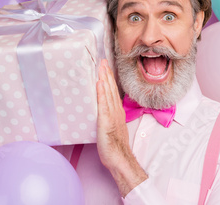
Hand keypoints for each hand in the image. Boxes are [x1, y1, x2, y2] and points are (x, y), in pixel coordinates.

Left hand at [96, 59, 147, 196]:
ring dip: (104, 79)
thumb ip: (110, 117)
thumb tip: (105, 110)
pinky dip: (102, 93)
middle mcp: (116, 110)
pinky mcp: (106, 121)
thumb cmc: (115, 146)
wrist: (119, 158)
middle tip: (102, 61)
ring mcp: (112, 115)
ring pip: (108, 93)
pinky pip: (104, 104)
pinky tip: (100, 84)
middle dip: (106, 74)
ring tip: (101, 67)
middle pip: (111, 89)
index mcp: (117, 111)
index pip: (113, 92)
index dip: (109, 79)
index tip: (105, 67)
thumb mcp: (113, 128)